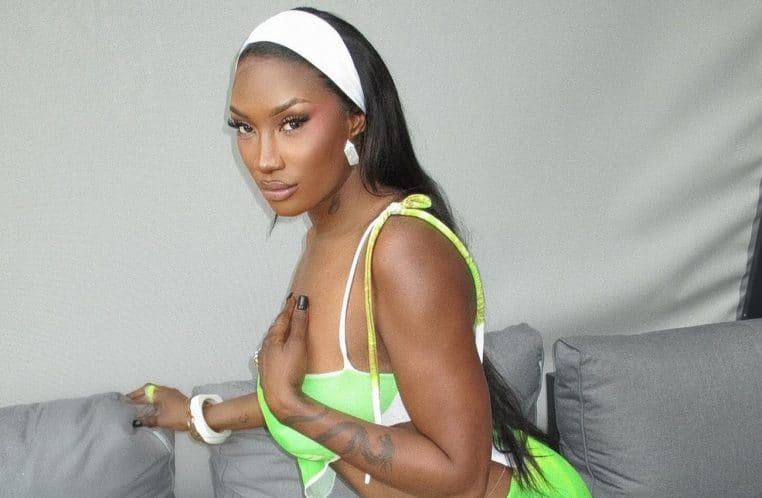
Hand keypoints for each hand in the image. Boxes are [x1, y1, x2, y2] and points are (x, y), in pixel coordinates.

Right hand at [127, 383, 188, 430]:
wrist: (197, 416)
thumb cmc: (181, 416)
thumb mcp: (161, 420)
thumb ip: (148, 420)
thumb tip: (138, 421)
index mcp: (161, 393)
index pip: (143, 392)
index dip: (134, 396)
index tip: (126, 400)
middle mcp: (166, 391)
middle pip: (149, 390)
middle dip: (139, 395)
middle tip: (131, 400)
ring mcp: (172, 394)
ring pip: (156, 392)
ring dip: (147, 397)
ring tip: (139, 404)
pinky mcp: (177, 398)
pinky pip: (162, 396)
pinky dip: (154, 400)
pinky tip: (152, 407)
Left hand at [258, 294, 309, 417]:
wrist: (280, 399)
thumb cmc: (289, 371)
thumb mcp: (298, 344)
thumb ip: (300, 323)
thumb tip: (301, 303)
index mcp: (272, 338)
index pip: (282, 318)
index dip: (290, 307)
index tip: (295, 297)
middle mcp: (266, 347)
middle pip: (276, 327)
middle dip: (284, 317)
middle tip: (291, 308)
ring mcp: (265, 359)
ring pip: (274, 339)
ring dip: (282, 330)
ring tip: (289, 325)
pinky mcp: (269, 369)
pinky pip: (274, 349)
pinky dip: (280, 341)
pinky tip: (283, 347)